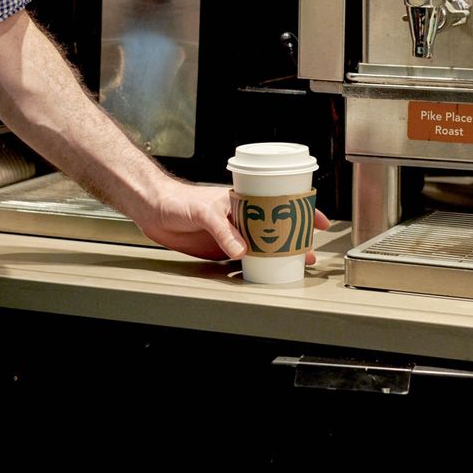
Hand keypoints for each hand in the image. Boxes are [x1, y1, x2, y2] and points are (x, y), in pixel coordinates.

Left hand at [135, 180, 329, 263]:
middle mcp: (240, 217)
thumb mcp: (204, 212)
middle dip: (295, 239)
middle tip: (309, 251)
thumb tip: (241, 250)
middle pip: (275, 228)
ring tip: (294, 265)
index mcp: (242, 201)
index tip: (318, 220)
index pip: (278, 202)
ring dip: (278, 255)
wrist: (153, 210)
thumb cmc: (177, 199)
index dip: (300, 210)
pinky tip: (264, 273)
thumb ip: (223, 231)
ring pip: (262, 245)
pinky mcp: (220, 249)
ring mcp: (231, 233)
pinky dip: (255, 266)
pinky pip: (243, 259)